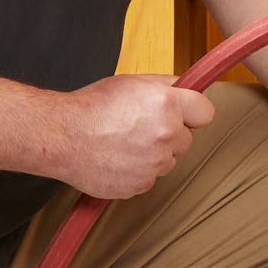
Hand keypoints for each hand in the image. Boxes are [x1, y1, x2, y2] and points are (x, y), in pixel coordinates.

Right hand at [51, 74, 215, 198]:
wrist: (63, 136)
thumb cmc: (92, 107)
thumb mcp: (130, 83)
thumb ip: (164, 85)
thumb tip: (185, 87)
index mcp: (166, 106)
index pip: (205, 112)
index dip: (193, 111)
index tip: (185, 113)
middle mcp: (166, 136)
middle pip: (187, 140)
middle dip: (170, 134)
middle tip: (141, 126)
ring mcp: (156, 164)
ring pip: (169, 161)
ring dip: (155, 154)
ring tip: (125, 142)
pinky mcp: (144, 184)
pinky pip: (151, 178)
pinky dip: (139, 170)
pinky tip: (119, 158)